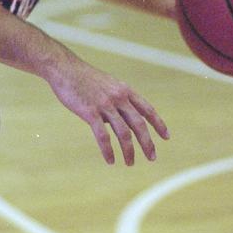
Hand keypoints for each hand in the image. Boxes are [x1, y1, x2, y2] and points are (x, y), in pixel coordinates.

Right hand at [46, 52, 168, 164]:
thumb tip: (122, 123)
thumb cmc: (85, 78)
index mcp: (125, 90)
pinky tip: (110, 160)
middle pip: (139, 124)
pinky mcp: (90, 112)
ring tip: (130, 163)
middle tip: (152, 157)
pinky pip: (103, 136)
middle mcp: (119, 97)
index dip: (158, 123)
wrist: (65, 69)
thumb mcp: (108, 85)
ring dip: (129, 151)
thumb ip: (117, 102)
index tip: (166, 137)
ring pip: (123, 133)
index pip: (147, 109)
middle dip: (147, 143)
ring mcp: (105, 104)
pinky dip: (108, 150)